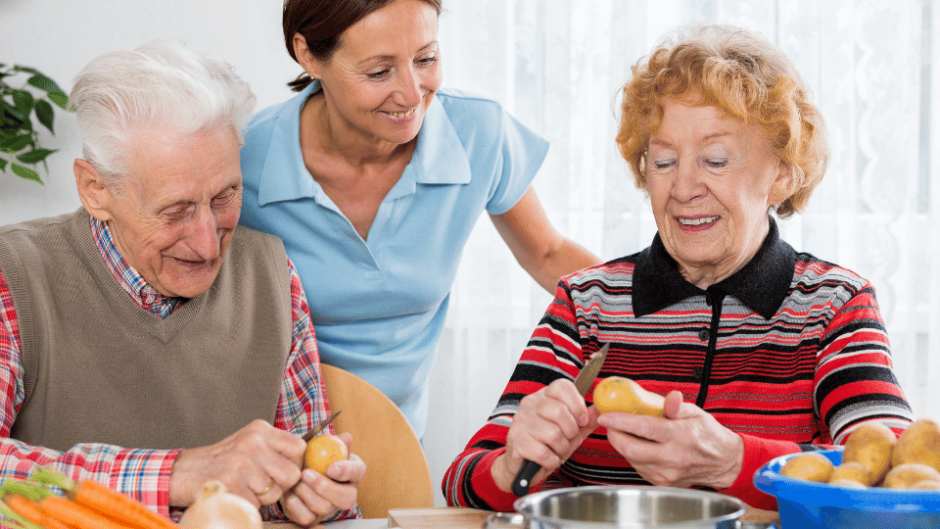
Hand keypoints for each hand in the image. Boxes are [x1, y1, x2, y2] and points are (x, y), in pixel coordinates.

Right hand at [169, 419, 305, 507]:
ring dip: (262, 497)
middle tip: (262, 484)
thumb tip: (303, 462)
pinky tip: (234, 494)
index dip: (296, 464)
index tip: (284, 471)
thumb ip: (274, 448)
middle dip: (280, 486)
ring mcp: (242, 464)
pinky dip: (247, 505)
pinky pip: (256, 505)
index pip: (299, 447)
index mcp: (260, 430)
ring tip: (244, 487)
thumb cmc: (220, 460)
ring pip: (274, 493)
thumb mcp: (248, 442)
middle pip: (291, 474)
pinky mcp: (231, 485)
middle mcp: (253, 443)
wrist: (183, 472)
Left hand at [279, 433, 364, 526]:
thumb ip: (331, 442)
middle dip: (325, 487)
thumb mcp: (319, 446)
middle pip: (347, 498)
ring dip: (307, 493)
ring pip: (325, 508)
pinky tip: (290, 494)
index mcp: (351, 472)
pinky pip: (307, 517)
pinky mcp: (313, 519)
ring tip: (295, 482)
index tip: (331, 468)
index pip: (358, 471)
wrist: (292, 473)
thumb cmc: (310, 457)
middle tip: (306, 474)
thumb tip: (345, 437)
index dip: (347, 471)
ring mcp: (330, 508)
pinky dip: (296, 505)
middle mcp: (345, 493)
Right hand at [492, 379, 599, 492]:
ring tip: (555, 449)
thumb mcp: (571, 431)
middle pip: (560, 411)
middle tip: (566, 438)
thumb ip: (586, 419)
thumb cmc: (547, 445)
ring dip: (561, 448)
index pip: (562, 386)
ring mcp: (521, 422)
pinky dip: (551, 460)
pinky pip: (543, 453)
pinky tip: (547, 459)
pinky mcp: (516, 441)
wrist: (523, 466)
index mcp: (543, 396)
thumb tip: (601, 410)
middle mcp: (530, 404)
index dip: (577, 404)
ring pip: (553, 434)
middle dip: (571, 431)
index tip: (581, 420)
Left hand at [597, 391, 743, 489]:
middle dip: (614, 434)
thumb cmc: (708, 435)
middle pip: (631, 448)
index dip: (620, 421)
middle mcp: (672, 458)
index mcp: (680, 436)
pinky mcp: (662, 482)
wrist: (723, 463)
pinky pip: (638, 468)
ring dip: (622, 445)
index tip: (606, 415)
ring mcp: (666, 473)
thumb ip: (677, 406)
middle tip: (610, 423)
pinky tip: (637, 445)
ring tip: (623, 431)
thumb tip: (671, 397)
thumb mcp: (696, 413)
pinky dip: (632, 455)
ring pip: (631, 459)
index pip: (643, 428)